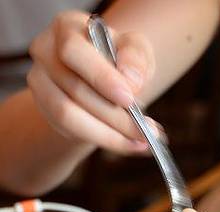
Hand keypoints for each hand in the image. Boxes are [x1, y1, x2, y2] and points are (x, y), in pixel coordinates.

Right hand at [27, 11, 156, 153]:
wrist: (107, 78)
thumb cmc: (121, 59)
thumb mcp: (136, 50)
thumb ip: (135, 59)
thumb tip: (130, 81)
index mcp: (67, 29)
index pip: (74, 51)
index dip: (100, 77)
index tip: (129, 99)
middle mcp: (46, 52)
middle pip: (75, 90)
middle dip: (116, 117)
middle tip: (147, 132)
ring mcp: (41, 83)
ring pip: (68, 117)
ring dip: (108, 135)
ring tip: (140, 142)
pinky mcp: (46, 110)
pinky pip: (70, 132)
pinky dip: (104, 141)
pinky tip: (128, 143)